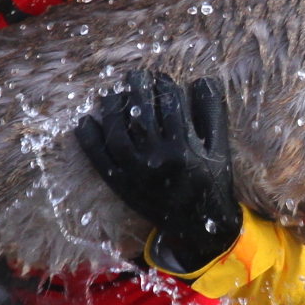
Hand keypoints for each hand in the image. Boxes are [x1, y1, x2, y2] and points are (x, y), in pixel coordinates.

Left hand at [75, 71, 242, 274]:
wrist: (199, 229)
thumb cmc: (211, 183)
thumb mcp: (219, 149)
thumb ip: (212, 114)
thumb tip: (202, 80)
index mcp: (184, 149)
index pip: (170, 105)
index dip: (164, 86)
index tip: (160, 78)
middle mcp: (158, 160)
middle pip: (141, 113)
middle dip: (137, 88)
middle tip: (134, 75)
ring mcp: (136, 174)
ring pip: (117, 133)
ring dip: (112, 109)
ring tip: (113, 93)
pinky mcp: (122, 187)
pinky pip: (100, 160)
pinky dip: (89, 140)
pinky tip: (84, 121)